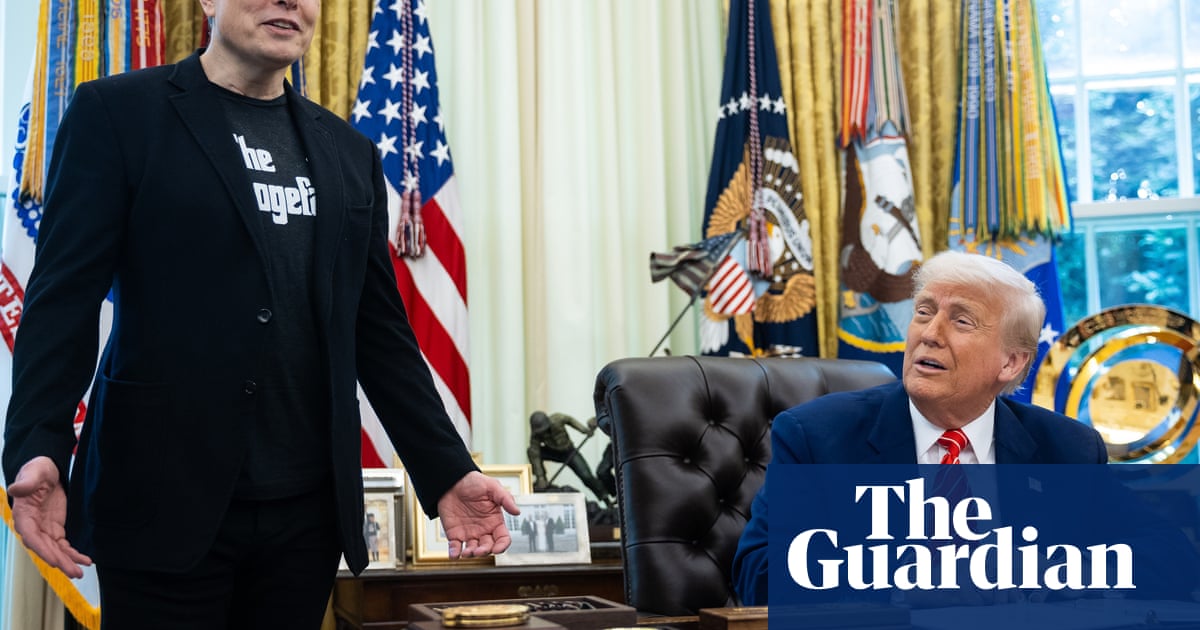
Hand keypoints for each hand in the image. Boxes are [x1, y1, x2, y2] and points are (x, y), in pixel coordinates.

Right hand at [8, 456, 91, 577]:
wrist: (47, 471)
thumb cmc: (37, 471)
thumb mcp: (33, 472)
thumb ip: (25, 482)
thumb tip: (15, 488)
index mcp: (23, 516)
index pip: (31, 537)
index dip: (42, 550)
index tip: (54, 560)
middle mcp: (33, 527)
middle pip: (45, 548)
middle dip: (59, 561)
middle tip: (74, 572)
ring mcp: (45, 530)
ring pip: (55, 550)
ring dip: (68, 562)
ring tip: (80, 572)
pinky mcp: (55, 529)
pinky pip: (64, 545)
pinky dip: (74, 553)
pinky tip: (85, 561)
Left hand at [437, 471, 519, 558]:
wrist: (452, 480)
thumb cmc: (474, 482)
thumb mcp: (492, 486)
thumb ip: (506, 498)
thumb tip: (517, 512)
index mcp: (495, 521)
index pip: (503, 539)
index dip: (502, 546)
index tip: (497, 549)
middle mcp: (483, 530)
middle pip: (488, 548)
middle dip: (485, 552)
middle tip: (479, 550)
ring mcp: (469, 533)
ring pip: (473, 551)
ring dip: (471, 555)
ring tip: (466, 552)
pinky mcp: (455, 534)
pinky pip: (455, 548)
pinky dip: (455, 554)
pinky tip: (455, 554)